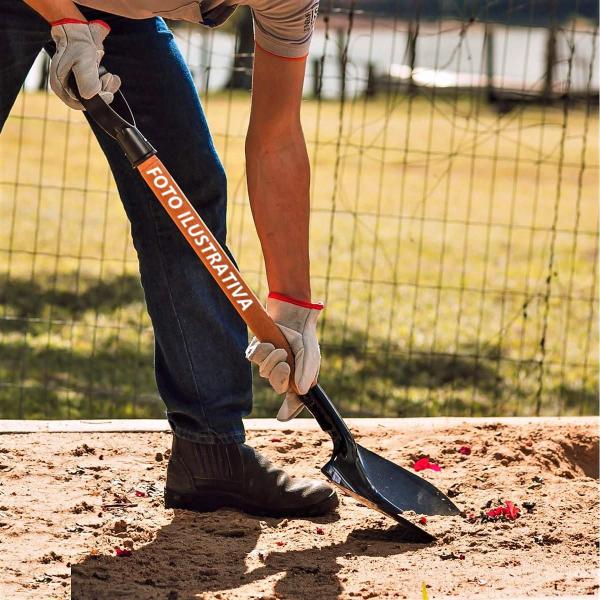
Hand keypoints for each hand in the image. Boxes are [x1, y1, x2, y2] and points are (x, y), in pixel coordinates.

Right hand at [50, 19, 119, 109]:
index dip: (96, 102)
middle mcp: (68, 86)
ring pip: (96, 93)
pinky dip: (108, 82)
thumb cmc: (76, 45)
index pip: (80, 104)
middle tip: (108, 79)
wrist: (78, 28)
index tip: (107, 94)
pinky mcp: (86, 77)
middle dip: (103, 92)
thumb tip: (94, 98)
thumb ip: (88, 86)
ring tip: (110, 76)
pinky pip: (99, 86)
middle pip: (90, 100)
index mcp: (61, 86)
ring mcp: (77, 81)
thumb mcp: (83, 66)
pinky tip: (112, 76)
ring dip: (107, 87)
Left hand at [246, 293, 322, 420]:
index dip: (289, 409)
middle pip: (276, 385)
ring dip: (272, 360)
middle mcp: (283, 372)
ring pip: (264, 371)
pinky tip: (270, 344)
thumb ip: (307, 373)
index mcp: (298, 377)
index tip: (282, 417)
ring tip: (281, 348)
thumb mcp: (311, 355)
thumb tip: (301, 392)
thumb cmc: (304, 335)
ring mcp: (269, 361)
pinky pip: (254, 358)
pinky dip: (262, 352)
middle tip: (286, 364)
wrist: (294, 313)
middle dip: (279, 377)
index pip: (293, 398)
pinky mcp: (258, 350)